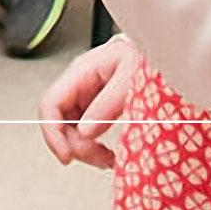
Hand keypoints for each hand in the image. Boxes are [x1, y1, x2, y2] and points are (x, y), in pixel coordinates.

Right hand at [39, 34, 143, 168]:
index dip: (53, 132)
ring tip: (106, 159)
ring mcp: (85, 96)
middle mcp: (78, 84)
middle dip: (76, 146)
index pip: (51, 103)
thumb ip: (108, 103)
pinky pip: (83, 132)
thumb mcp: (132, 76)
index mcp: (82, 71)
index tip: (67, 155)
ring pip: (70, 131)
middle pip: (59, 122)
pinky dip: (93, 148)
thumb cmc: (146, 56)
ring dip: (85, 150)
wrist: (159, 50)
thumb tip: (85, 131)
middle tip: (99, 158)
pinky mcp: (94, 108)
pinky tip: (107, 154)